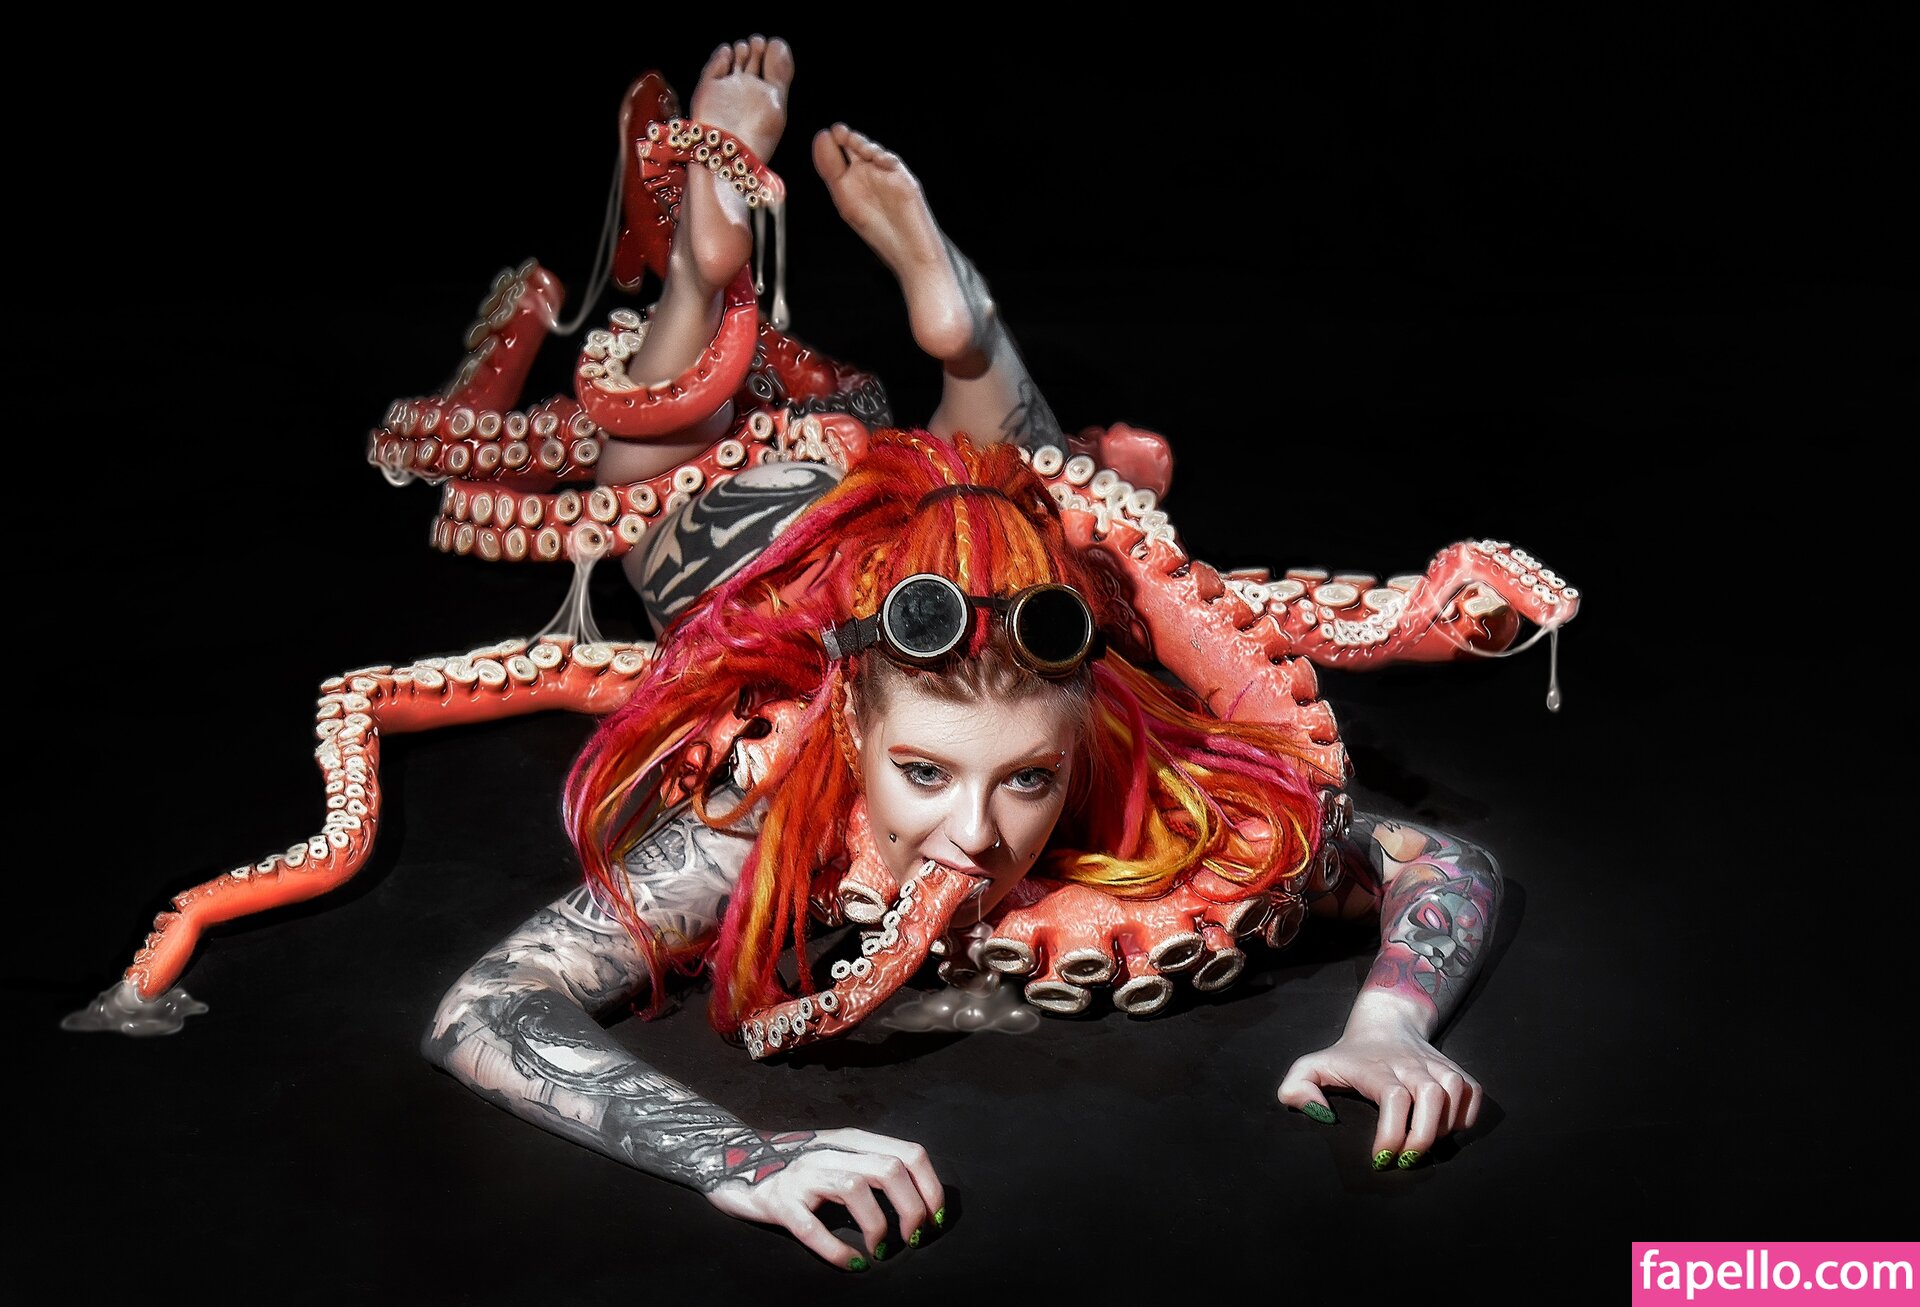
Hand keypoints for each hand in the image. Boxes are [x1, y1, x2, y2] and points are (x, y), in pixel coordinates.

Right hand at [703, 1127, 945, 1268]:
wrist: (733, 1161)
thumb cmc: (798, 1167)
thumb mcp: (840, 1156)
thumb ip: (874, 1167)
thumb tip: (923, 1201)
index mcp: (852, 1140)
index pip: (910, 1153)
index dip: (931, 1188)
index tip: (936, 1220)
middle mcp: (830, 1150)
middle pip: (890, 1170)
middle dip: (912, 1210)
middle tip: (913, 1239)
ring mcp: (803, 1175)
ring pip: (856, 1188)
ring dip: (878, 1226)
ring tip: (880, 1251)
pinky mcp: (779, 1202)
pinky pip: (812, 1227)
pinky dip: (837, 1250)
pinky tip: (852, 1264)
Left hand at [1276, 1008, 1482, 1168]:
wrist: (1384, 1023)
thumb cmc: (1346, 1055)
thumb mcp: (1311, 1067)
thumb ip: (1297, 1089)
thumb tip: (1319, 1115)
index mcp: (1376, 1067)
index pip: (1393, 1098)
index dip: (1392, 1134)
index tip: (1381, 1160)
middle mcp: (1410, 1063)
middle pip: (1430, 1096)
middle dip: (1422, 1136)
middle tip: (1407, 1161)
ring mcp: (1435, 1063)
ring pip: (1455, 1091)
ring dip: (1445, 1126)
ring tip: (1424, 1144)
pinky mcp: (1455, 1067)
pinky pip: (1473, 1092)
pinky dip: (1466, 1115)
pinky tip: (1445, 1129)